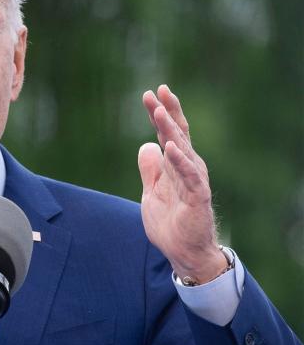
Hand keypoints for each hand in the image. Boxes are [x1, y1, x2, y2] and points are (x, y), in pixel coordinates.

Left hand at [138, 85, 226, 284]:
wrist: (184, 253)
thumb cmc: (171, 223)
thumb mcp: (152, 192)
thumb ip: (150, 170)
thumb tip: (147, 146)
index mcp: (176, 165)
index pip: (168, 133)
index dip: (160, 113)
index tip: (151, 93)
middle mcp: (188, 168)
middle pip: (177, 134)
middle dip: (166, 112)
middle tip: (157, 91)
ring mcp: (194, 181)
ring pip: (182, 149)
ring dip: (170, 129)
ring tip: (159, 111)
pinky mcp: (197, 197)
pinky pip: (188, 176)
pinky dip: (180, 161)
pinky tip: (170, 147)